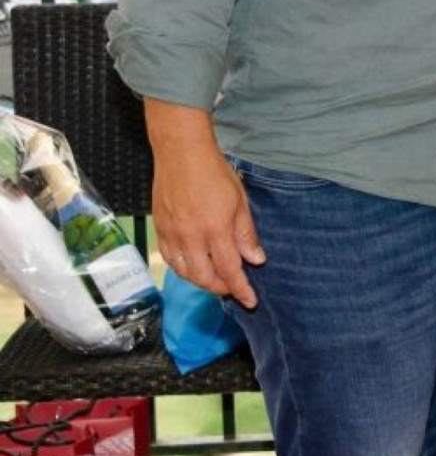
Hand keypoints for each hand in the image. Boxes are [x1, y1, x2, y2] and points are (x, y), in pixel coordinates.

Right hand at [153, 140, 264, 308]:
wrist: (181, 154)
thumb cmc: (214, 173)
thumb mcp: (239, 201)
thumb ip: (246, 233)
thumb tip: (255, 259)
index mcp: (215, 230)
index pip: (230, 270)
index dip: (241, 289)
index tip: (250, 301)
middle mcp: (190, 237)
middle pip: (204, 278)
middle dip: (221, 289)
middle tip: (234, 289)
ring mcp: (172, 235)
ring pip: (185, 273)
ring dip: (202, 282)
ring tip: (217, 280)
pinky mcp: (160, 230)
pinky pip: (170, 260)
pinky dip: (184, 270)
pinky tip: (194, 267)